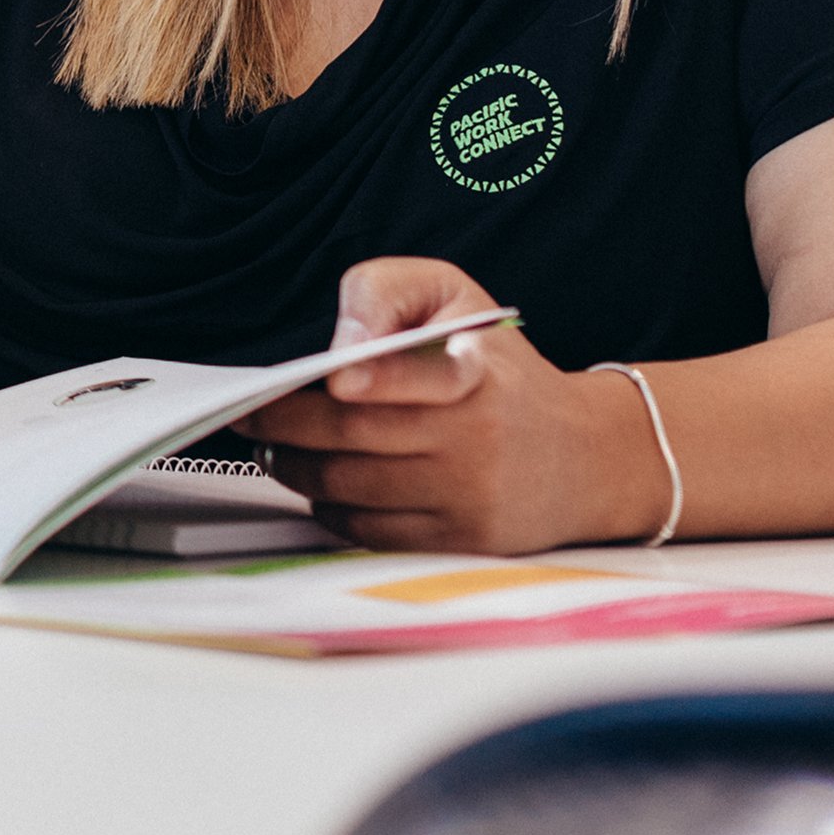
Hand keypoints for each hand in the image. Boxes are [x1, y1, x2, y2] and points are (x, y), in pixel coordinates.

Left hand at [235, 258, 658, 554]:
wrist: (586, 456)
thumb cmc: (496, 366)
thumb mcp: (452, 297)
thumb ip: (386, 293)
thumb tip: (339, 348)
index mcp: (474, 373)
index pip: (413, 374)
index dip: (368, 376)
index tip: (332, 379)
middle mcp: (475, 440)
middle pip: (351, 437)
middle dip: (283, 425)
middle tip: (246, 413)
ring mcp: (468, 498)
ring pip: (349, 487)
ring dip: (295, 467)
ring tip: (275, 446)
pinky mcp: (461, 541)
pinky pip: (370, 529)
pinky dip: (330, 506)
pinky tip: (323, 481)